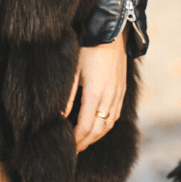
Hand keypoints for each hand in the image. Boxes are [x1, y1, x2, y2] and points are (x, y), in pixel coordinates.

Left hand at [62, 33, 127, 152]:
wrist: (111, 32)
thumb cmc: (87, 48)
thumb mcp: (73, 71)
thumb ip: (67, 96)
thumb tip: (59, 117)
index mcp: (95, 93)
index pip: (85, 127)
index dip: (77, 140)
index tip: (68, 147)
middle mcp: (110, 97)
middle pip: (99, 130)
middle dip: (86, 142)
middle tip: (74, 150)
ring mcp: (118, 93)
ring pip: (109, 124)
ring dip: (96, 135)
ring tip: (84, 141)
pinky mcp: (122, 89)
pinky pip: (115, 114)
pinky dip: (106, 125)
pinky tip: (98, 126)